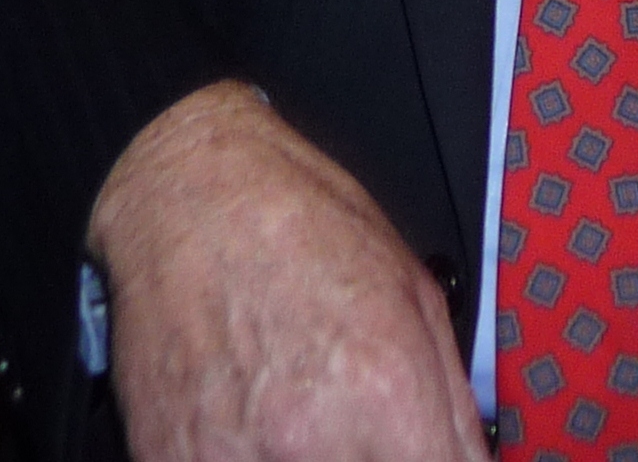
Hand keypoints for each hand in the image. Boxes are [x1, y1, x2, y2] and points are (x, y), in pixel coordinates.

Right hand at [88, 82, 484, 461]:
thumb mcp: (417, 297)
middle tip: (367, 433)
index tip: (426, 453)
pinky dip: (245, 459)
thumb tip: (469, 461)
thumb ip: (452, 402)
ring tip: (302, 422)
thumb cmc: (304, 230)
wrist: (192, 201)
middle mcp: (310, 439)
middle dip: (378, 459)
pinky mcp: (168, 459)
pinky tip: (250, 423)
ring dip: (308, 461)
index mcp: (387, 393)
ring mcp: (231, 459)